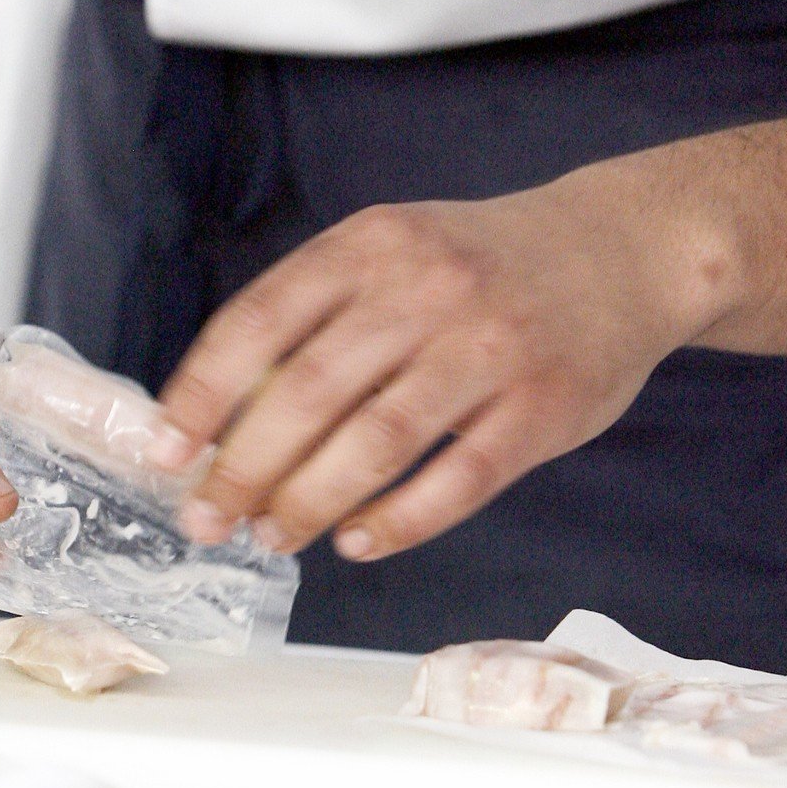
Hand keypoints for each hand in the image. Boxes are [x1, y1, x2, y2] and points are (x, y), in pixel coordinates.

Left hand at [152, 178, 717, 561]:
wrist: (622, 251)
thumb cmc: (481, 265)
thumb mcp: (394, 249)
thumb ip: (318, 313)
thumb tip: (224, 416)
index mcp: (370, 246)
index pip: (257, 323)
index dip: (200, 396)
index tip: (164, 454)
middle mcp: (425, 289)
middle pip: (307, 393)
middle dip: (242, 468)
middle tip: (209, 518)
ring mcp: (489, 348)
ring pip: (377, 442)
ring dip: (310, 502)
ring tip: (273, 535)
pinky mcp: (541, 407)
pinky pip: (458, 479)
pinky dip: (399, 521)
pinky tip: (357, 542)